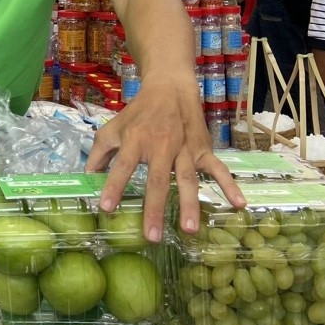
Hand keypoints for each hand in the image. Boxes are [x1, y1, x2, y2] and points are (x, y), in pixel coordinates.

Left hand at [86, 73, 244, 241]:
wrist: (170, 88)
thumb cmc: (137, 114)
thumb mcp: (112, 129)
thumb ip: (98, 155)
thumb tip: (85, 179)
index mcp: (135, 140)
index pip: (123, 165)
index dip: (113, 185)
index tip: (106, 208)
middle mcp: (161, 145)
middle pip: (158, 180)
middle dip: (155, 208)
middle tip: (152, 236)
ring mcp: (185, 148)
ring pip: (188, 179)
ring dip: (190, 205)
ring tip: (189, 230)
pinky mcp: (203, 149)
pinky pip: (218, 169)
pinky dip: (230, 185)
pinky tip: (238, 205)